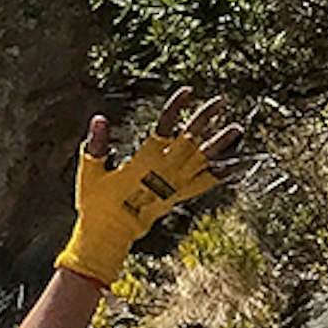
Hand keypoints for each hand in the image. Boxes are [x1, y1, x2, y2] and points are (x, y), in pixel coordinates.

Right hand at [57, 91, 239, 287]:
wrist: (108, 235)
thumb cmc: (96, 204)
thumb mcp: (90, 172)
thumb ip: (97, 145)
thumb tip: (99, 119)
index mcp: (144, 162)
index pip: (165, 128)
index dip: (176, 108)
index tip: (188, 91)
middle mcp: (164, 171)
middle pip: (190, 140)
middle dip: (205, 119)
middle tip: (220, 102)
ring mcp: (174, 185)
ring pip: (203, 161)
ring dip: (221, 144)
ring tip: (237, 129)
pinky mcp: (178, 197)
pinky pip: (204, 183)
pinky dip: (220, 174)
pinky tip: (234, 165)